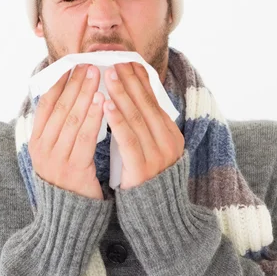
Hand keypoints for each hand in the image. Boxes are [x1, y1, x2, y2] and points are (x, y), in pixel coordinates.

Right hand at [28, 64, 104, 199]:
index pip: (46, 105)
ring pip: (72, 119)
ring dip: (85, 94)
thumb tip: (70, 97)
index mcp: (37, 142)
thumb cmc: (68, 181)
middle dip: (75, 83)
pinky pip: (85, 137)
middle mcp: (42, 148)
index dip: (59, 83)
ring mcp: (56, 159)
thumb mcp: (57, 153)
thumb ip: (60, 130)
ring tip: (97, 76)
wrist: (68, 218)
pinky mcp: (73, 169)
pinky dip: (93, 117)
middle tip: (89, 64)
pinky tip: (102, 102)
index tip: (71, 65)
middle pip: (60, 107)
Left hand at [103, 62, 184, 189]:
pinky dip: (117, 119)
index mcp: (171, 134)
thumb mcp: (151, 148)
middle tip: (114, 61)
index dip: (140, 79)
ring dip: (121, 94)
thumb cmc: (146, 177)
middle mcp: (168, 142)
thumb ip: (144, 126)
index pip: (154, 100)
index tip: (127, 61)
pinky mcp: (143, 169)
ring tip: (107, 75)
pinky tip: (106, 104)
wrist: (156, 214)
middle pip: (145, 104)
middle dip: (129, 81)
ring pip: (136, 118)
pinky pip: (128, 139)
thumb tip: (130, 98)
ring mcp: (157, 155)